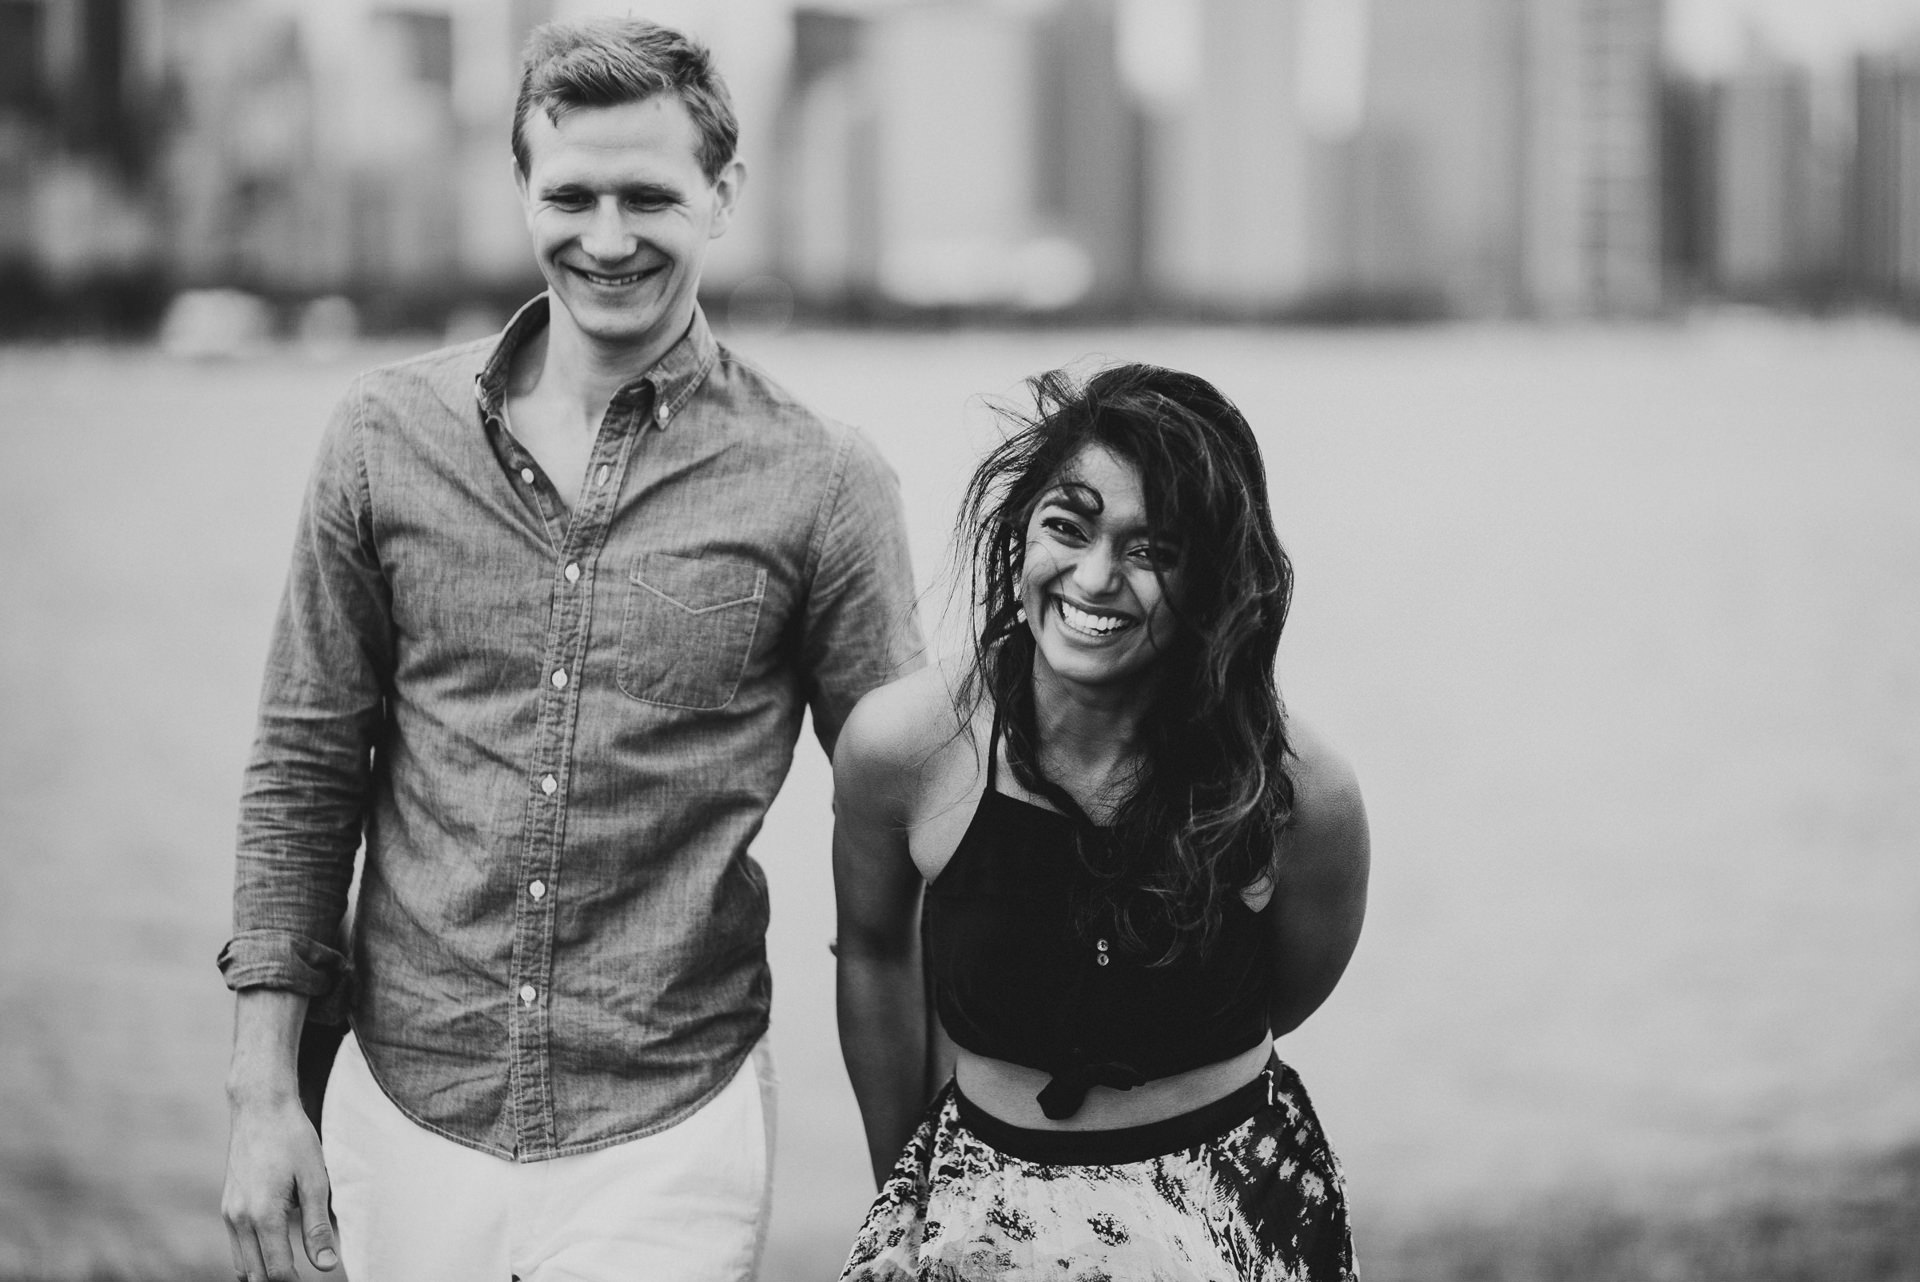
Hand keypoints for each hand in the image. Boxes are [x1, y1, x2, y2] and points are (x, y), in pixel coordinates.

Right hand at [221, 1093, 338, 1278]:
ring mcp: (228, 1214)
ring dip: (264, 1272)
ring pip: (242, 1265)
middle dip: (280, 1281)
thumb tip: (326, 1265)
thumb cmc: (293, 1139)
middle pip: (256, 1275)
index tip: (316, 1279)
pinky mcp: (226, 1206)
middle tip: (304, 1277)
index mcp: (263, 1215)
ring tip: (292, 1269)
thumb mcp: (315, 1180)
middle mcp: (239, 1219)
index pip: (278, 1271)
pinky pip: (237, 1246)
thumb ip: (317, 1226)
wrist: (260, 1108)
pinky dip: (254, 1257)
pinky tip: (275, 1249)